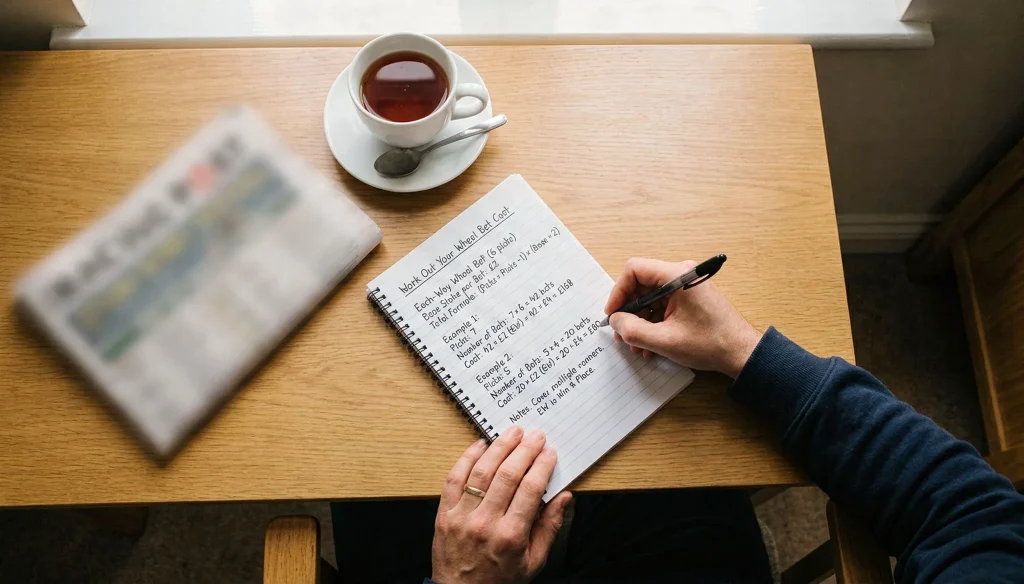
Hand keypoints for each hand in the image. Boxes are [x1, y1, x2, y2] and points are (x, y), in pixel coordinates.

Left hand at [431, 426, 572, 583]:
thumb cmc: (500, 581)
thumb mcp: (534, 562)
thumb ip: (550, 527)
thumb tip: (564, 497)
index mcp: (511, 536)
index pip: (530, 489)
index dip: (542, 465)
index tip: (550, 452)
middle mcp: (485, 524)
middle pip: (507, 475)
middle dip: (524, 450)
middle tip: (535, 435)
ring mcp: (461, 517)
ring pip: (481, 472)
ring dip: (499, 447)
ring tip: (512, 432)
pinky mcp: (444, 514)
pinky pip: (454, 478)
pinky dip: (467, 458)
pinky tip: (480, 445)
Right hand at [604, 258, 762, 377]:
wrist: (741, 352)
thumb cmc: (711, 344)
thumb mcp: (665, 341)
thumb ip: (633, 330)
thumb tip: (615, 321)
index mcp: (677, 276)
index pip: (634, 269)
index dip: (618, 292)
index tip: (613, 314)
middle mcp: (682, 275)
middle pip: (641, 284)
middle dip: (629, 311)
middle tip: (622, 334)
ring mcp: (686, 286)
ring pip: (650, 298)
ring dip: (640, 322)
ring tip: (637, 346)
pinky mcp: (689, 298)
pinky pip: (662, 305)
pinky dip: (653, 323)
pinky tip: (650, 345)